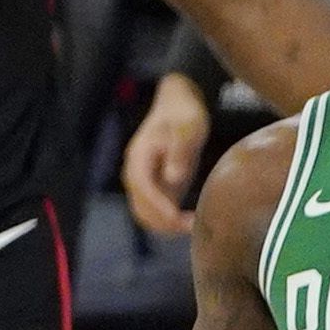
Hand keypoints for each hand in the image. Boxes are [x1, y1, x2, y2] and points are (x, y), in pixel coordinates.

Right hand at [122, 74, 212, 237]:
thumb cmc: (183, 113)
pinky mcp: (157, 186)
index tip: (178, 218)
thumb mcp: (188, 127)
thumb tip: (173, 177)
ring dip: (166, 225)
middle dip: (163, 221)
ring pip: (147, 214)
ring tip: (194, 225)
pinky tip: (191, 220)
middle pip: (141, 207)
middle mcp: (136, 173)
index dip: (159, 206)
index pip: (144, 189)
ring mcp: (145, 182)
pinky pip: (157, 210)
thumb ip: (180, 151)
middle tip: (192, 226)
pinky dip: (170, 220)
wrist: (178, 104)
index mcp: (138, 158)